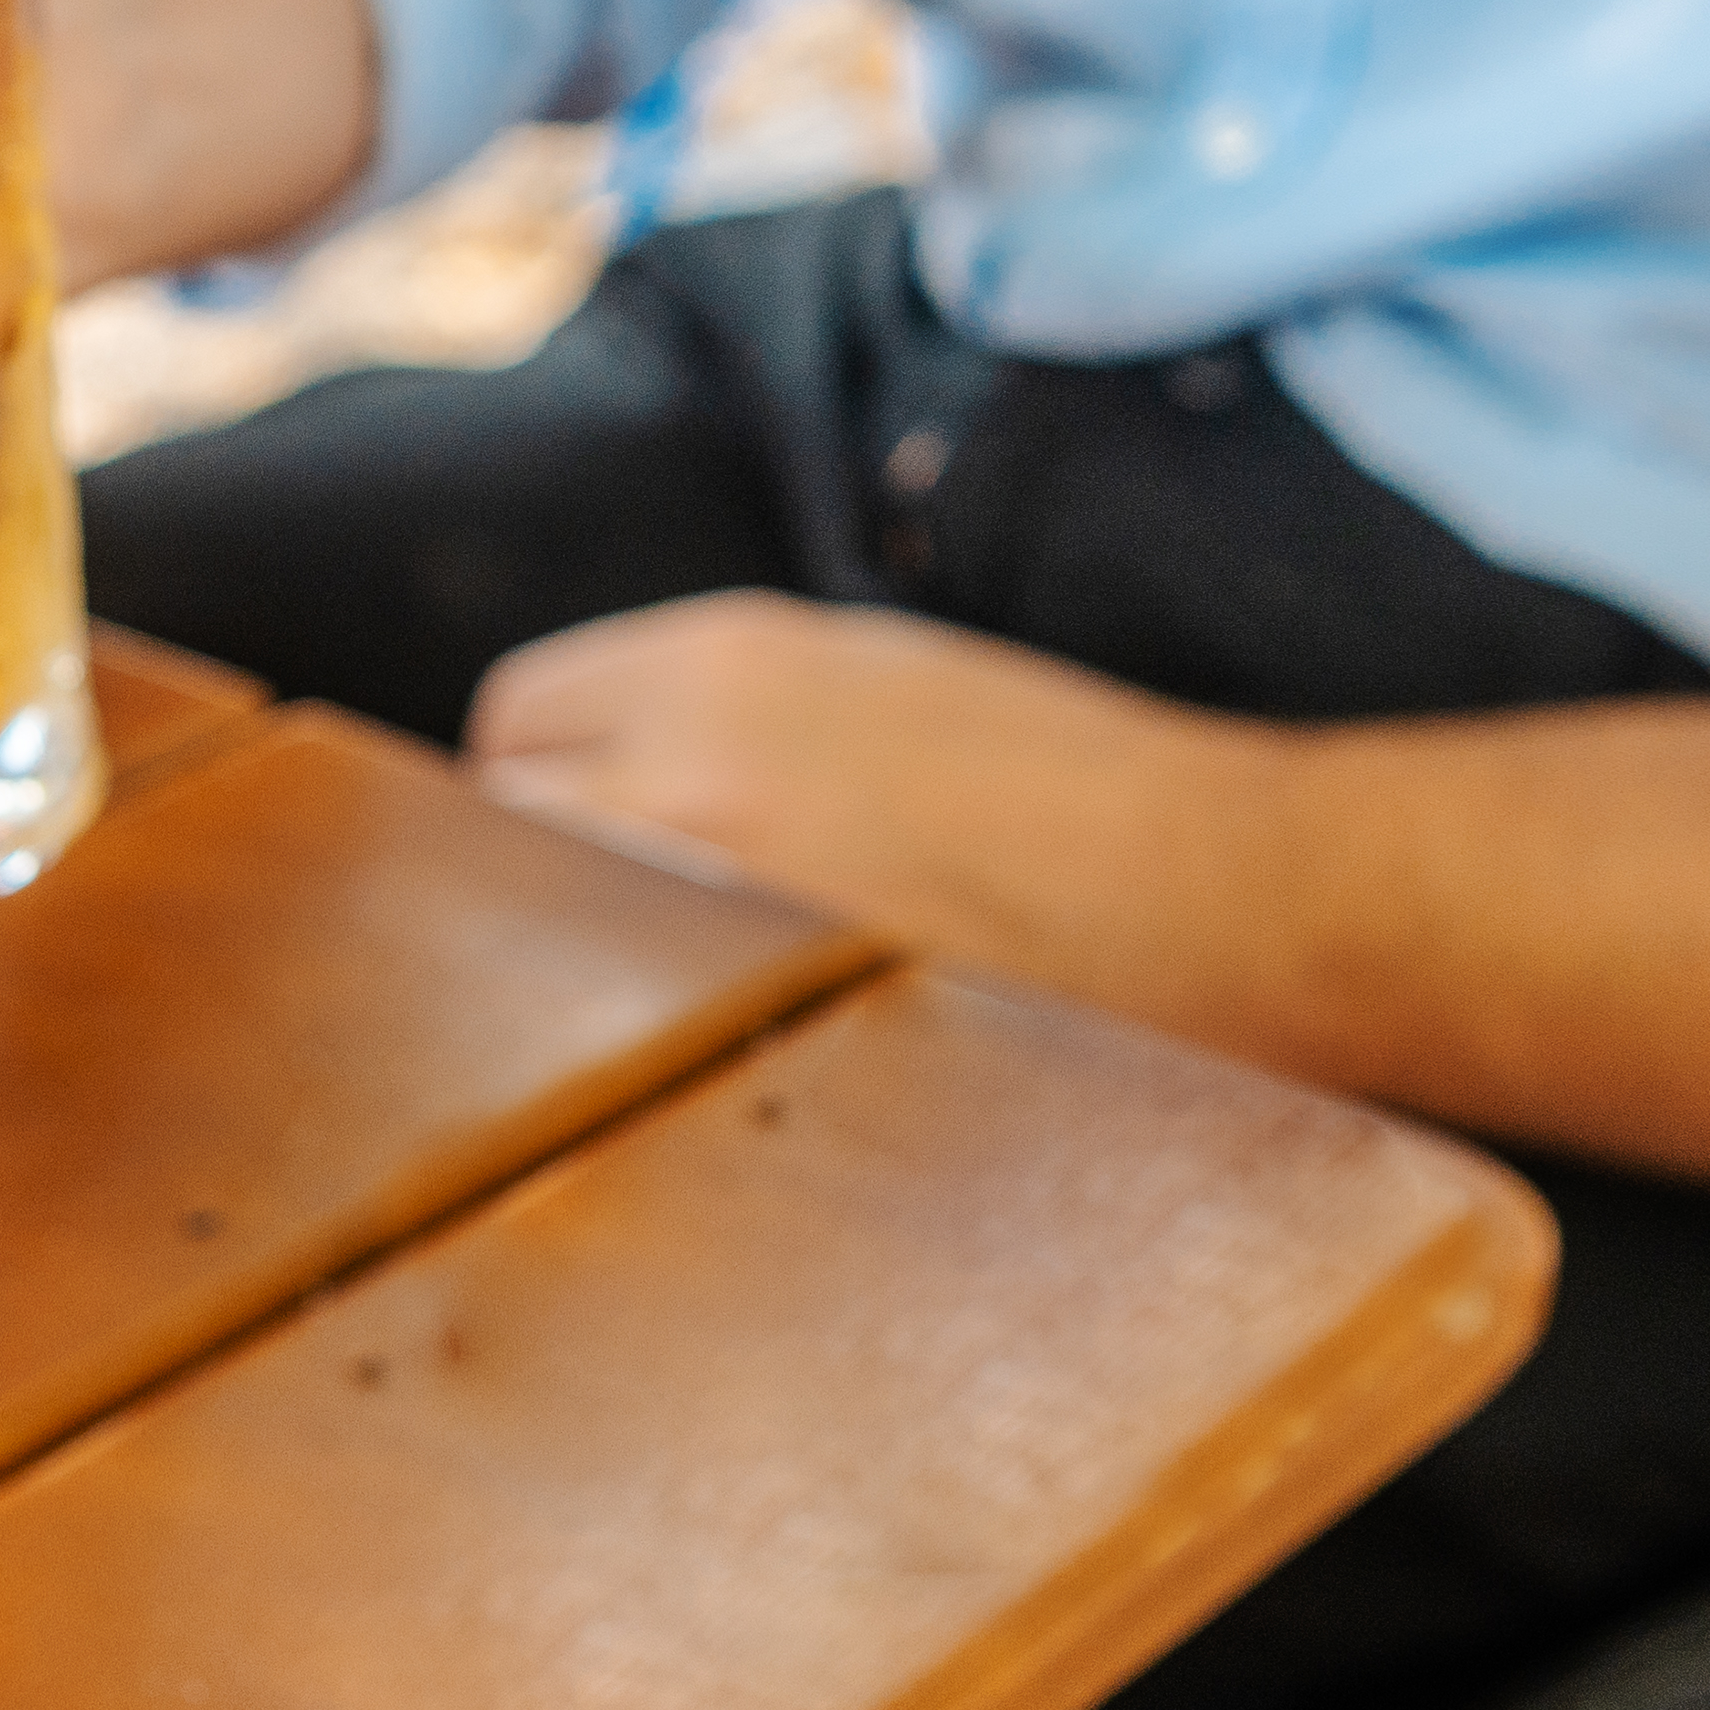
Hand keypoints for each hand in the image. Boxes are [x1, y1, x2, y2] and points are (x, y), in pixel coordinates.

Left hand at [467, 592, 1301, 1019]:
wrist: (1208, 882)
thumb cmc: (1066, 776)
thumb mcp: (879, 674)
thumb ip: (728, 704)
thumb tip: (615, 762)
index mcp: (716, 659)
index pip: (516, 716)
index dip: (536, 774)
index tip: (574, 823)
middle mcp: (686, 763)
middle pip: (500, 824)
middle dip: (529, 868)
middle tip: (594, 921)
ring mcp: (717, 895)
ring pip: (544, 932)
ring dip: (571, 957)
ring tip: (644, 995)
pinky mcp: (761, 1009)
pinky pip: (628, 1027)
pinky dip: (641, 1035)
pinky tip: (706, 1050)